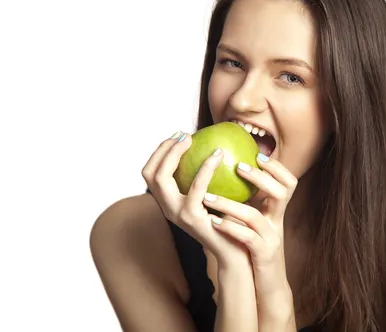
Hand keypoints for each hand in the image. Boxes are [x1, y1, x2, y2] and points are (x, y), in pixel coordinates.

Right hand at [141, 131, 250, 267]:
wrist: (235, 250)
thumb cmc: (228, 219)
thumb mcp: (213, 195)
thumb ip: (207, 176)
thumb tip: (212, 143)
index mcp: (169, 202)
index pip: (151, 173)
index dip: (160, 152)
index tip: (179, 136)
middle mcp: (167, 208)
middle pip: (150, 173)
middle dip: (163, 149)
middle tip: (184, 135)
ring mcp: (176, 214)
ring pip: (162, 178)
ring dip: (175, 153)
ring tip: (192, 139)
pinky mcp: (192, 218)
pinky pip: (196, 187)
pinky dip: (205, 167)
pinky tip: (218, 154)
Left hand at [201, 153, 297, 293]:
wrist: (266, 284)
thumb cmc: (253, 248)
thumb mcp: (254, 222)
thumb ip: (246, 201)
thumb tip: (225, 174)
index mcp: (276, 213)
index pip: (288, 183)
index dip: (277, 168)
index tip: (258, 155)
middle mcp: (277, 223)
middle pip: (281, 193)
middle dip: (260, 178)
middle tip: (237, 166)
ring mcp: (271, 240)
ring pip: (255, 217)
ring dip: (231, 204)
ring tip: (207, 196)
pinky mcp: (262, 256)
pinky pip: (247, 239)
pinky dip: (230, 229)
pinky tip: (213, 222)